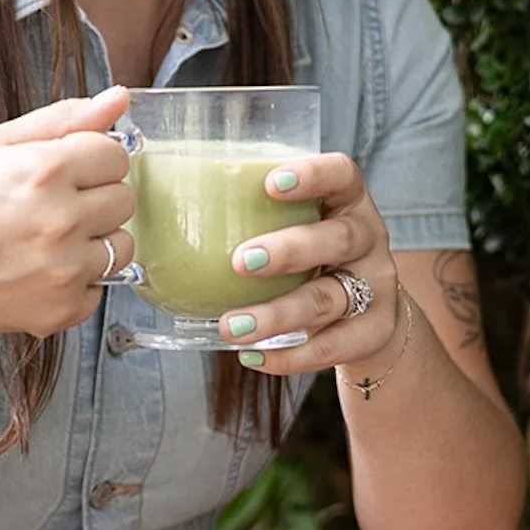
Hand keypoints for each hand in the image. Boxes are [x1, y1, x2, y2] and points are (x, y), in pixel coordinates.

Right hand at [0, 85, 135, 345]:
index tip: (65, 173)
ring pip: (122, 246)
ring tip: (48, 242)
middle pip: (124, 199)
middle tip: (50, 208)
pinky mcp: (63, 308)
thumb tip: (119, 98)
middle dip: (95, 198)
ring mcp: (65, 269)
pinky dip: (77, 282)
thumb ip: (62, 120)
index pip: (116, 155)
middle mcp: (61, 220)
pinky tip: (38, 273)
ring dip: (95, 241)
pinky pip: (101, 288)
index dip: (91, 160)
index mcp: (44, 170)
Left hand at [215, 152, 403, 376]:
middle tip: (239, 261)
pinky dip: (290, 355)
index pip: (341, 174)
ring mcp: (376, 287)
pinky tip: (252, 355)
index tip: (270, 182)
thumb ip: (249, 218)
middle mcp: (369, 239)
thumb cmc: (312, 261)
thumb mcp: (296, 229)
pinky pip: (333, 346)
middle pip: (338, 239)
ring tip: (230, 325)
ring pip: (328, 299)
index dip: (312, 175)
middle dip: (289, 249)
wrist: (371, 316)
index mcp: (347, 202)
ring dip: (276, 314)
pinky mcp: (376, 332)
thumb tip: (152, 217)